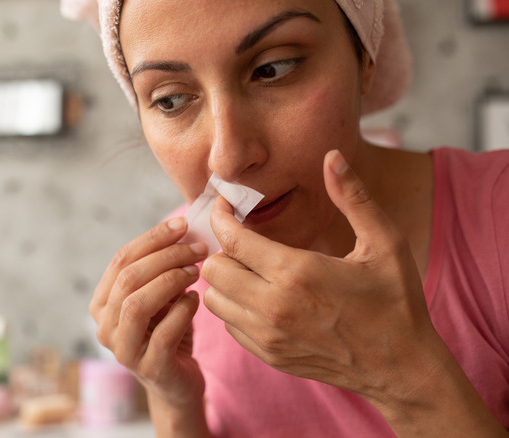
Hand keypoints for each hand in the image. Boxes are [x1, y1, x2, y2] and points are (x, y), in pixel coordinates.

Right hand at [90, 217, 208, 408]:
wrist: (178, 384)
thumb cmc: (169, 332)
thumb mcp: (160, 297)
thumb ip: (160, 269)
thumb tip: (182, 229)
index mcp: (101, 304)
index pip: (120, 260)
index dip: (151, 239)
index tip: (182, 224)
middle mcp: (104, 327)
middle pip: (128, 278)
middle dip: (166, 256)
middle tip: (197, 248)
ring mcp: (123, 351)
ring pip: (137, 305)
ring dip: (170, 280)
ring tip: (196, 272)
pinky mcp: (149, 369)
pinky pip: (164, 332)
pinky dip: (183, 310)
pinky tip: (196, 299)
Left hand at [202, 150, 451, 425]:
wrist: (403, 369)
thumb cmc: (396, 302)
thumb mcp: (385, 243)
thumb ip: (353, 197)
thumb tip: (332, 156)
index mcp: (297, 272)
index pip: (231, 239)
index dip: (220, 216)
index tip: (226, 206)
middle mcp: (273, 306)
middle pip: (214, 269)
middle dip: (223, 248)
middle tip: (244, 240)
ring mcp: (268, 336)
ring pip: (213, 299)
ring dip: (225, 280)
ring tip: (249, 269)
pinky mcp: (269, 356)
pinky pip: (228, 325)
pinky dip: (234, 308)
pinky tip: (260, 298)